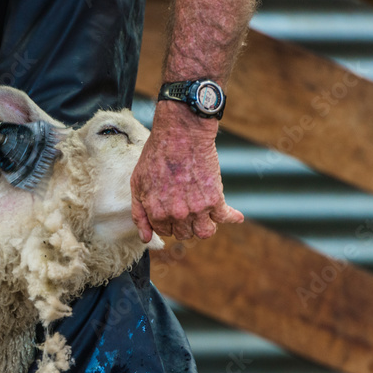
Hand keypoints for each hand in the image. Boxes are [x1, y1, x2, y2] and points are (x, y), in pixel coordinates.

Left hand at [131, 102, 242, 241]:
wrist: (181, 134)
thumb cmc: (156, 156)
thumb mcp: (137, 185)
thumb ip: (139, 214)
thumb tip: (145, 238)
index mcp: (156, 213)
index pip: (163, 231)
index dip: (166, 220)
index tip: (170, 208)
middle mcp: (177, 215)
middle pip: (184, 234)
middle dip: (183, 223)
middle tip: (186, 206)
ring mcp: (197, 209)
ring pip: (204, 232)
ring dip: (205, 226)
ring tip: (205, 215)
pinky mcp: (215, 199)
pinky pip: (226, 217)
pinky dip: (233, 218)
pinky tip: (236, 216)